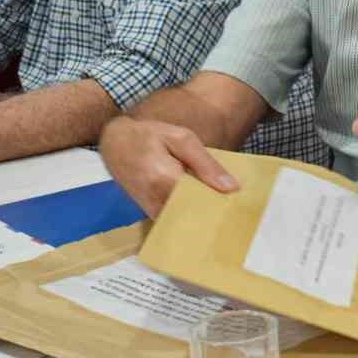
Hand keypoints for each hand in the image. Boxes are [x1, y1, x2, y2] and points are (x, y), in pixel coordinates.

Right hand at [98, 117, 237, 216]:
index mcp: (165, 180)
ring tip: (222, 212)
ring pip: (183, 221)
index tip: (240, 210)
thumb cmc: (151, 136)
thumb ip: (206, 164)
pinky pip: (173, 220)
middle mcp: (156, 200)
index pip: (201, 203)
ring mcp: (150, 209)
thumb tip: (231, 187)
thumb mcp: (182, 139)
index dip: (221, 206)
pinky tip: (202, 209)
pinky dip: (188, 216)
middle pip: (193, 216)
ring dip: (201, 217)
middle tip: (236, 213)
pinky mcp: (148, 212)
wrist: (116, 143)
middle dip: (214, 215)